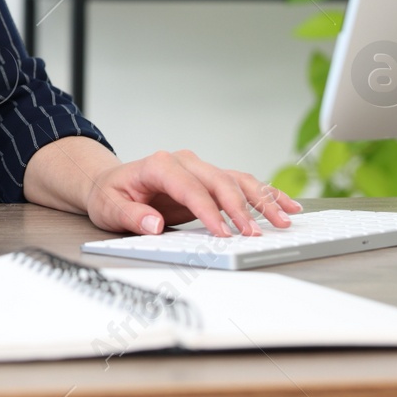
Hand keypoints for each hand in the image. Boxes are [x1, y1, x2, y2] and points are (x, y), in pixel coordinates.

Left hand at [83, 149, 301, 236]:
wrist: (109, 184)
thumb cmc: (110, 195)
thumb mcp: (109, 208)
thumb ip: (130, 216)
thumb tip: (153, 224)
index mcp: (158, 165)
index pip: (190, 187)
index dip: (208, 211)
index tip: (223, 233)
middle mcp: (183, 162)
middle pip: (220, 181)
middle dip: (240, 208)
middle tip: (253, 234)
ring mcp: (199, 168)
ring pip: (237, 180)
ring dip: (262, 200)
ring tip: (283, 220)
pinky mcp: (209, 180)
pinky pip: (241, 184)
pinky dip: (265, 194)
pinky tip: (287, 205)